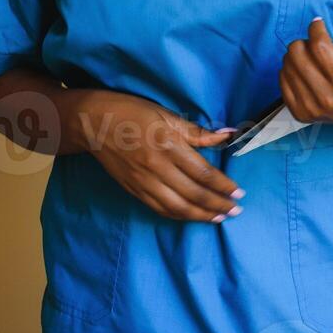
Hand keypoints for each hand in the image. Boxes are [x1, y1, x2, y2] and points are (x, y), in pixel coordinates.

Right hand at [69, 89, 244, 222]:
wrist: (94, 123)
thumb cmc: (134, 114)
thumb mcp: (168, 116)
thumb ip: (198, 132)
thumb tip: (228, 135)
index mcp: (169, 146)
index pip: (203, 173)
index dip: (223, 186)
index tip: (238, 193)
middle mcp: (157, 168)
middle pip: (193, 194)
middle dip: (217, 205)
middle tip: (235, 210)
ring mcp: (143, 182)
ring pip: (177, 207)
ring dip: (200, 215)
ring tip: (219, 218)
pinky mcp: (133, 190)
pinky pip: (159, 208)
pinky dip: (178, 215)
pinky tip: (191, 216)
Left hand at [280, 17, 332, 126]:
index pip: (321, 49)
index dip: (317, 30)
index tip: (318, 23)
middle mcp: (328, 101)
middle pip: (299, 55)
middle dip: (305, 41)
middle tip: (316, 42)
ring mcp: (311, 109)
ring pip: (288, 65)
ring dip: (298, 54)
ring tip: (313, 56)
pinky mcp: (298, 112)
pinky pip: (282, 79)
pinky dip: (290, 68)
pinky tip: (305, 68)